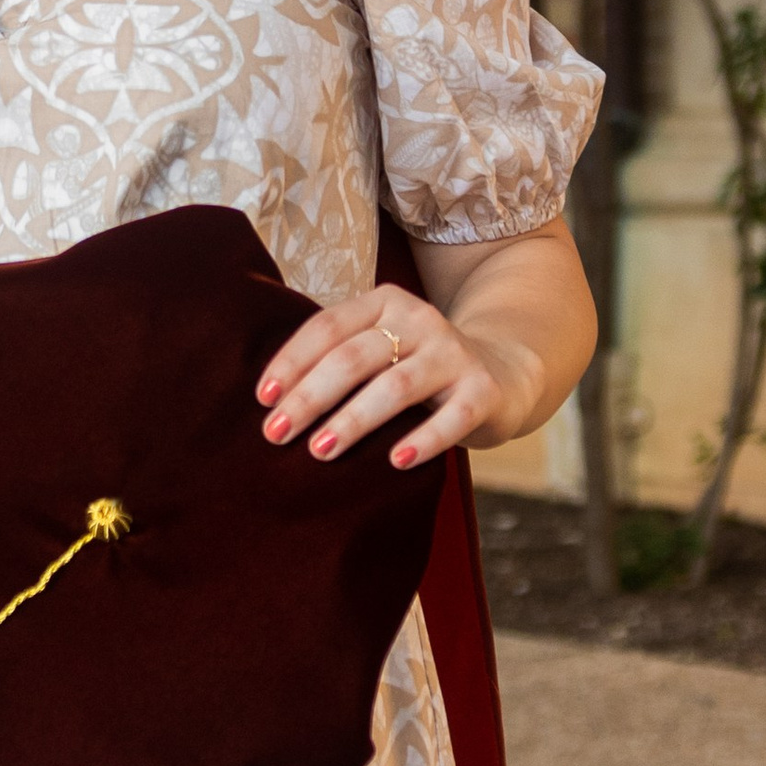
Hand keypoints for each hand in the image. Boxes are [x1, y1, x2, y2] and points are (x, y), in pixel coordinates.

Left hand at [256, 282, 537, 473]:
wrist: (503, 372)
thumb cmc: (418, 368)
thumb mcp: (381, 348)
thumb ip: (338, 358)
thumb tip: (272, 401)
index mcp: (383, 303)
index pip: (327, 328)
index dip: (291, 362)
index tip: (262, 400)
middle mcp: (418, 320)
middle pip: (354, 358)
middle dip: (310, 397)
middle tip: (275, 433)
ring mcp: (453, 353)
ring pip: (395, 386)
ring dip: (353, 420)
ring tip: (320, 450)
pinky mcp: (483, 390)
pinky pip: (452, 417)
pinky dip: (424, 439)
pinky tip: (397, 461)